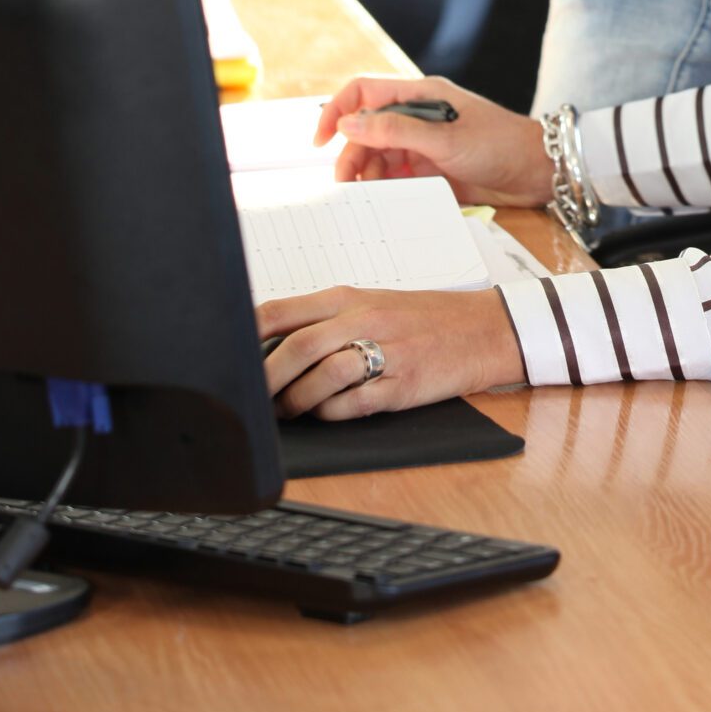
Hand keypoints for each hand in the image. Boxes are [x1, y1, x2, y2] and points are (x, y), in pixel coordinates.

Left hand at [259, 285, 525, 418]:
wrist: (484, 328)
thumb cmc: (422, 318)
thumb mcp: (371, 304)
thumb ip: (324, 321)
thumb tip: (266, 347)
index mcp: (349, 297)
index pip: (282, 310)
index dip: (246, 335)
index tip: (226, 356)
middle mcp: (364, 319)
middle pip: (298, 347)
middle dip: (264, 380)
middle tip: (249, 400)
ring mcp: (386, 351)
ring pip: (323, 376)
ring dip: (296, 402)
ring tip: (289, 412)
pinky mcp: (404, 385)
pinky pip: (355, 403)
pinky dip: (333, 414)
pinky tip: (329, 414)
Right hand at [315, 74, 551, 204]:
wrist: (535, 171)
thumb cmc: (498, 144)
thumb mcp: (444, 139)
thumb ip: (395, 132)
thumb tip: (348, 124)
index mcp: (418, 95)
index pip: (363, 93)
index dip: (336, 112)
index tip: (320, 142)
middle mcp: (416, 116)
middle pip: (365, 130)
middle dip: (351, 155)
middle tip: (348, 186)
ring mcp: (422, 144)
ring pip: (377, 156)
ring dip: (366, 175)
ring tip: (366, 197)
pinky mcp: (430, 169)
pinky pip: (395, 176)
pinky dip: (384, 188)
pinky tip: (385, 201)